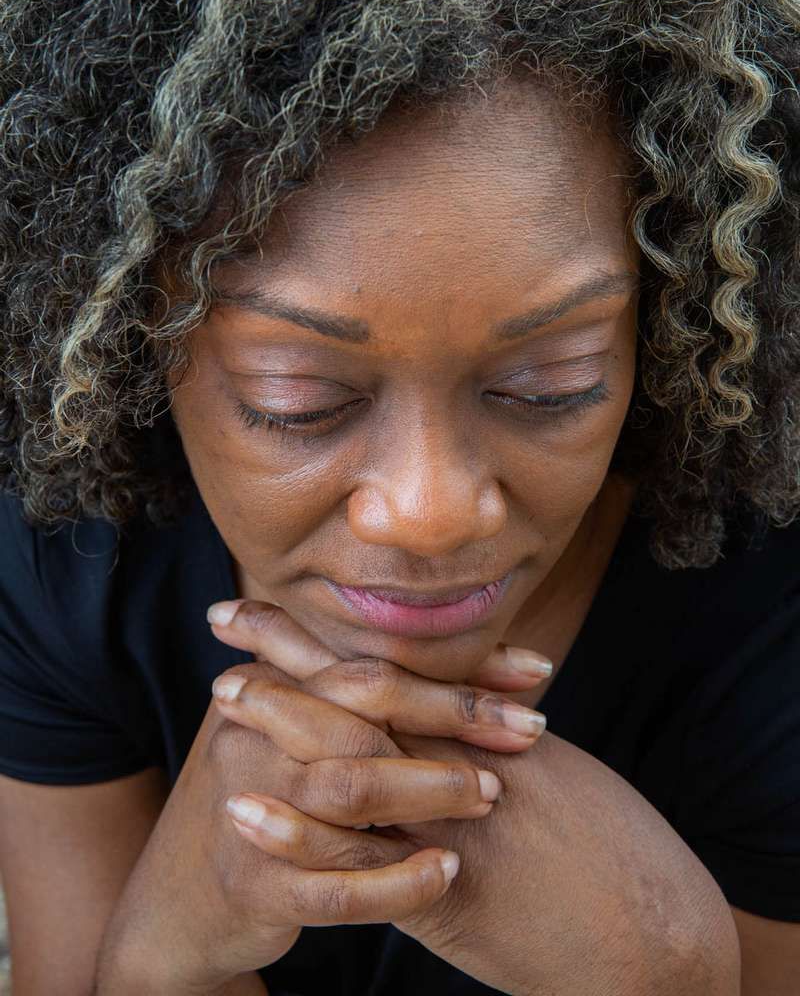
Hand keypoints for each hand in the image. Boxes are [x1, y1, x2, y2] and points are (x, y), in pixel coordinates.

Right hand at [96, 602, 549, 994]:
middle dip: (452, 720)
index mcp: (270, 687)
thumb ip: (364, 690)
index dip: (453, 669)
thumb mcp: (301, 729)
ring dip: (428, 792)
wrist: (184, 896)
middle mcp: (250, 737)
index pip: (370, 664)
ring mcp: (248, 810)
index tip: (534, 671)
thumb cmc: (273, 795)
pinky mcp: (255, 885)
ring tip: (490, 795)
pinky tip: (446, 871)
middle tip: (526, 733)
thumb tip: (479, 655)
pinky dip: (399, 881)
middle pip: (360, 715)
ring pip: (347, 793)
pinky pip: (336, 886)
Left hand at [211, 600, 732, 995]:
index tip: (270, 607)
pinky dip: (300, 834)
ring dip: (282, 727)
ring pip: (353, 760)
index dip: (327, 633)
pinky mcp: (445, 892)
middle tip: (223, 620)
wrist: (654, 930)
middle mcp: (463, 758)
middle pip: (361, 692)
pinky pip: (360, 858)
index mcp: (485, 727)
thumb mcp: (547, 772)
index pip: (390, 663)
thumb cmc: (608, 850)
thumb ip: (489, 738)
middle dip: (289, 655)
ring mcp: (452, 820)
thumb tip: (448, 709)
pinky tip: (248, 818)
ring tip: (220, 700)